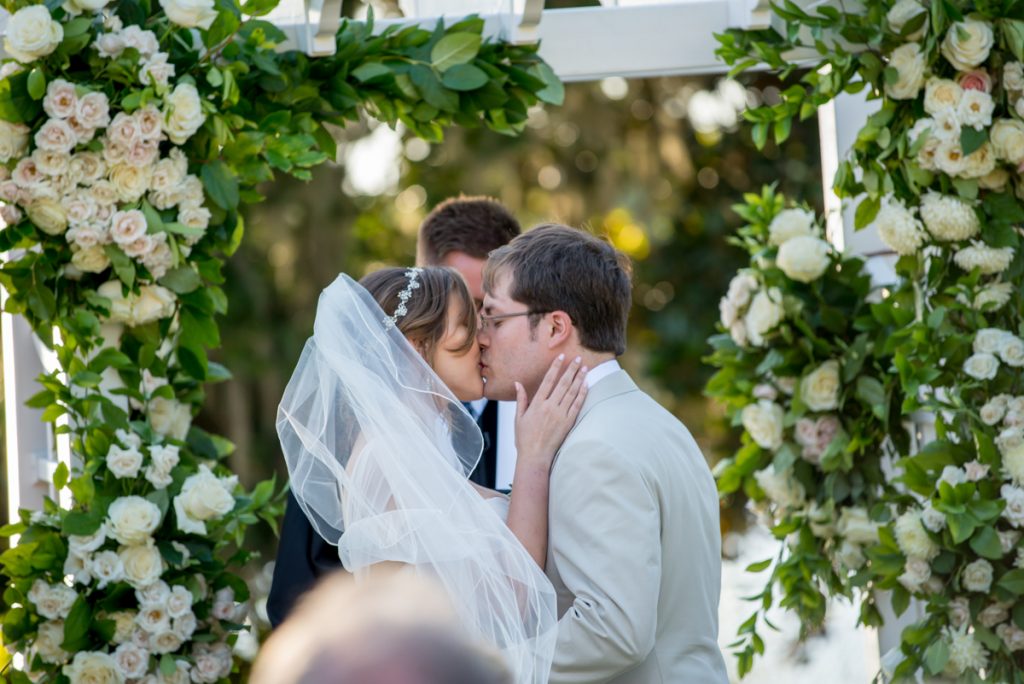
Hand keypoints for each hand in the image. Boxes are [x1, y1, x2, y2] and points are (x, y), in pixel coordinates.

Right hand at [513, 354, 587, 468]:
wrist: (535, 456)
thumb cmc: (524, 438)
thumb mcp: (519, 417)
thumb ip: (521, 399)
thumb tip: (517, 383)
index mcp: (537, 404)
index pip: (548, 380)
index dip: (556, 367)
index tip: (562, 357)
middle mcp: (549, 407)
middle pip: (563, 383)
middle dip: (571, 369)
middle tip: (578, 358)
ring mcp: (560, 415)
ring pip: (572, 392)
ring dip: (579, 379)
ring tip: (585, 368)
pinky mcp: (568, 423)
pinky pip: (577, 405)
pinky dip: (582, 394)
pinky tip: (586, 385)